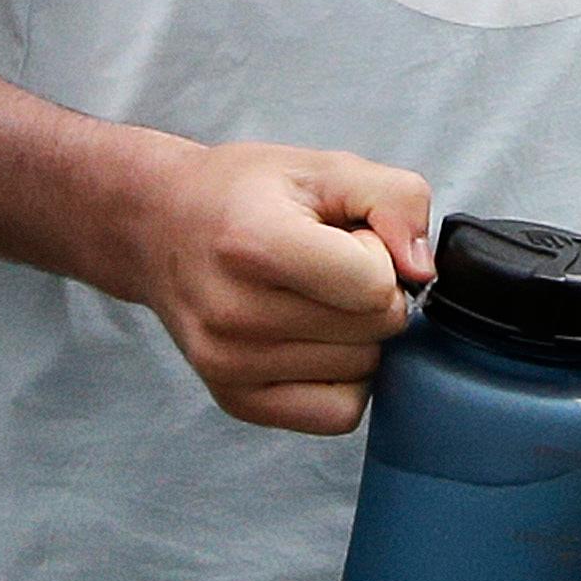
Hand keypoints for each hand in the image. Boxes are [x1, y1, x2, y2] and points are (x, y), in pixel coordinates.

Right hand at [121, 139, 433, 433]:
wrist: (158, 226)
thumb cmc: (243, 194)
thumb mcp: (324, 167)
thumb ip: (395, 199)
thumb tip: (422, 272)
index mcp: (254, 245)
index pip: (375, 285)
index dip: (378, 254)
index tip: (346, 236)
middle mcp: (235, 314)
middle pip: (375, 329)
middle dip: (372, 293)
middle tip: (326, 264)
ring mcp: (231, 366)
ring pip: (364, 370)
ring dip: (356, 333)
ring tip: (310, 295)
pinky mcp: (236, 400)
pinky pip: (338, 414)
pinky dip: (343, 379)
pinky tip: (313, 339)